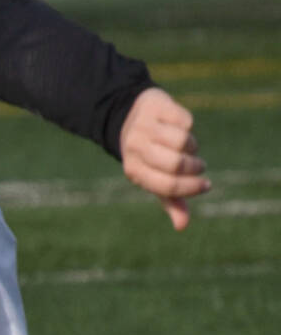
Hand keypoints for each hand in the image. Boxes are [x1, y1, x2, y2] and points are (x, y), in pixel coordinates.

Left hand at [118, 87, 206, 229]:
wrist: (129, 114)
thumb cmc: (147, 153)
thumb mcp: (154, 176)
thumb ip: (170, 199)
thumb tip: (181, 226)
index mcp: (134, 171)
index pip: (166, 186)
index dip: (190, 188)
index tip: (206, 185)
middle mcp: (135, 150)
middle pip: (175, 164)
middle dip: (194, 167)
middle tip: (199, 166)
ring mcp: (144, 127)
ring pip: (181, 142)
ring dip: (192, 146)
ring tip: (187, 147)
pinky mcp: (155, 107)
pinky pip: (185, 121)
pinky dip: (189, 126)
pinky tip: (181, 127)